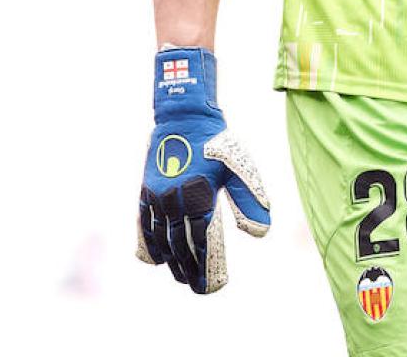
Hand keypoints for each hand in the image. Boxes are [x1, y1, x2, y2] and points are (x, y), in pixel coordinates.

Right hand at [136, 47, 271, 292]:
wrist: (184, 117)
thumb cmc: (217, 143)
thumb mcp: (239, 167)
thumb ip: (249, 199)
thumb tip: (261, 232)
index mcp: (200, 196)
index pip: (203, 241)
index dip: (208, 265)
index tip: (214, 285)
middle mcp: (176, 200)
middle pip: (182, 245)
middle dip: (190, 269)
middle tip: (198, 288)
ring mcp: (158, 197)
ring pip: (162, 238)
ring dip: (171, 261)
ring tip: (180, 278)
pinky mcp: (146, 192)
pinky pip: (145, 225)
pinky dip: (150, 244)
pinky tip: (156, 260)